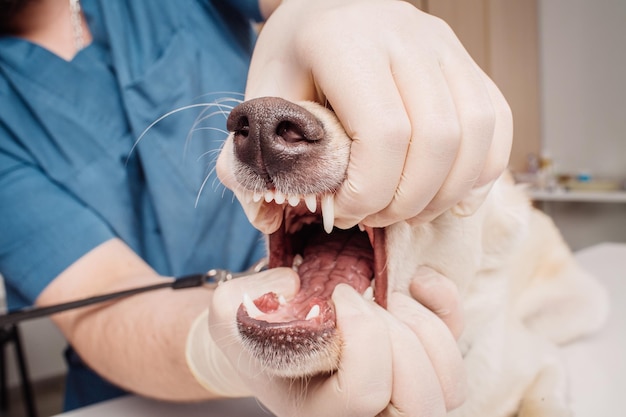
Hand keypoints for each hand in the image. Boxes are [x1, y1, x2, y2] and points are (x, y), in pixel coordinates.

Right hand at [192, 267, 465, 416]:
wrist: (273, 336)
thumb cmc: (254, 330)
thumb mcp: (230, 312)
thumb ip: (248, 298)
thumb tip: (297, 288)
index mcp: (321, 414)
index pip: (364, 395)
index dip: (363, 336)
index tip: (338, 294)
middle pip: (420, 402)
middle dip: (397, 336)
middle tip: (362, 299)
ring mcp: (400, 397)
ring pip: (448, 385)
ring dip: (424, 327)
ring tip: (387, 298)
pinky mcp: (422, 367)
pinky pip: (456, 352)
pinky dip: (445, 308)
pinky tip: (414, 284)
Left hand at [225, 0, 511, 227]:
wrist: (326, 9)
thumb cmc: (294, 58)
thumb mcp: (263, 96)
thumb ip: (264, 150)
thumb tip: (277, 211)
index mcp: (345, 41)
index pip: (383, 132)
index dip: (370, 191)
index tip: (345, 211)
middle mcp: (405, 35)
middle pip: (437, 139)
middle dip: (408, 200)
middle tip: (374, 217)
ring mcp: (444, 45)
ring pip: (476, 134)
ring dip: (446, 192)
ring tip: (408, 210)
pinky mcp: (466, 61)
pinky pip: (497, 122)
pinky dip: (481, 170)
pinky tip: (450, 193)